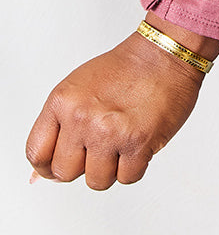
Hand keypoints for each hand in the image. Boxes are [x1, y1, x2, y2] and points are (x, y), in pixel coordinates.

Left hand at [26, 29, 207, 189]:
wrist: (164, 53)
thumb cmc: (124, 69)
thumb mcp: (78, 88)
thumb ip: (57, 127)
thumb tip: (40, 175)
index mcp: (62, 101)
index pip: (36, 154)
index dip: (47, 166)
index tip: (59, 163)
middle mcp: (82, 117)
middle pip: (64, 173)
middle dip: (82, 164)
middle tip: (98, 146)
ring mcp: (109, 132)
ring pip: (96, 181)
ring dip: (110, 167)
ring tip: (121, 141)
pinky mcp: (138, 143)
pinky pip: (127, 178)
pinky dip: (135, 166)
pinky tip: (138, 143)